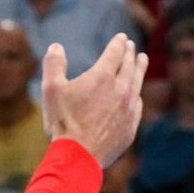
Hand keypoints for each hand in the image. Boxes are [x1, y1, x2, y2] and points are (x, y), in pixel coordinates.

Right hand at [42, 33, 146, 166]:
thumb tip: (55, 46)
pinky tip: (134, 94)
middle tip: (131, 47)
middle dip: (130, 53)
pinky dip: (136, 95)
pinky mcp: (131, 124)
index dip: (118, 43)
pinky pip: (137, 104)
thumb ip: (54, 65)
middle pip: (130, 64)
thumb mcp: (51, 91)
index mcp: (102, 76)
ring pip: (138, 82)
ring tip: (142, 60)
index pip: (115, 52)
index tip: (121, 38)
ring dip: (140, 69)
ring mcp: (128, 106)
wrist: (79, 154)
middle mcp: (121, 88)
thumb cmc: (63, 122)